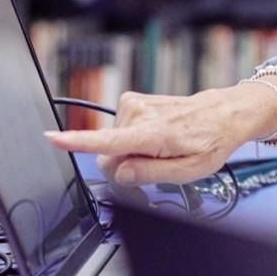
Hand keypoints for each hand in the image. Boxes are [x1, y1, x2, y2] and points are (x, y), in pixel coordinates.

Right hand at [44, 86, 270, 185]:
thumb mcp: (188, 171)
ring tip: (163, 146)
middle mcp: (139, 116)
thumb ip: (150, 174)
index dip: (77, 143)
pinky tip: (156, 136)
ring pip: (114, 144)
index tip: (52, 138)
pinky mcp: (132, 100)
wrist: (224, 113)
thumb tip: (120, 173)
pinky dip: (134, 138)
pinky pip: (119, 131)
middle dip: (126, 165)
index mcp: (152, 135)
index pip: (108, 142)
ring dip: (134, 151)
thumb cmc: (210, 142)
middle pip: (108, 155)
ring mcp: (135, 105)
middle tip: (157, 163)